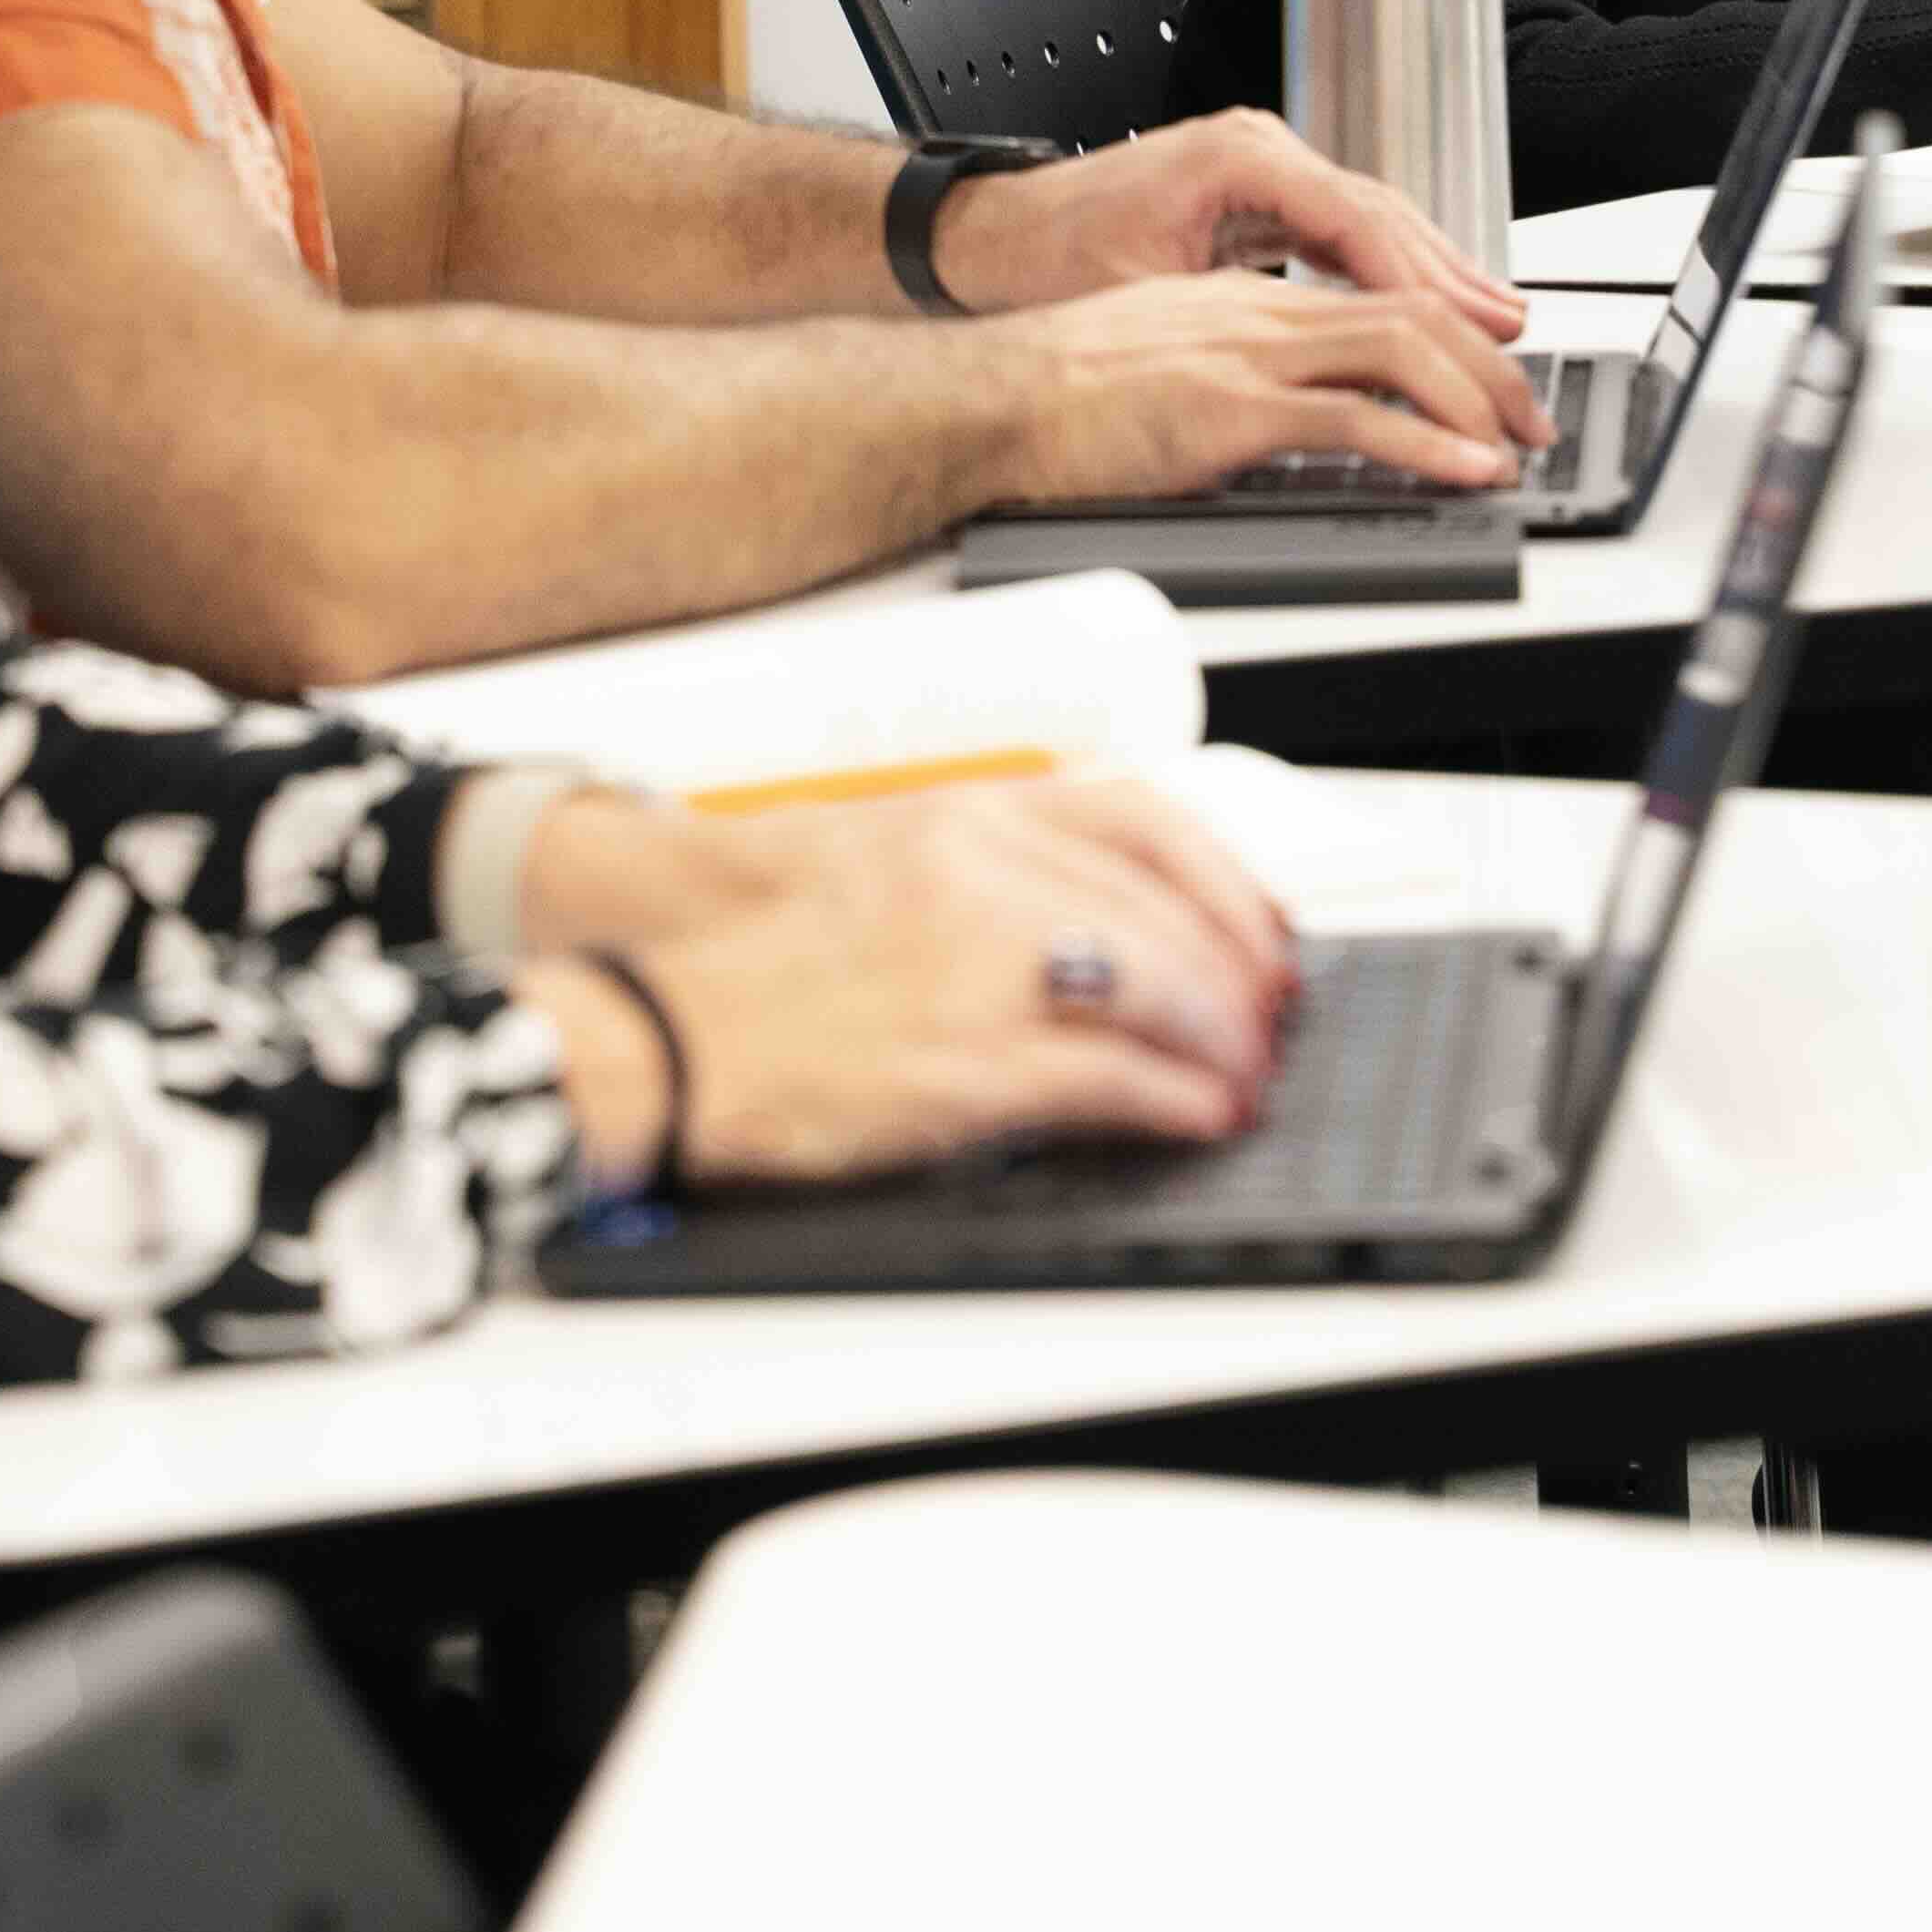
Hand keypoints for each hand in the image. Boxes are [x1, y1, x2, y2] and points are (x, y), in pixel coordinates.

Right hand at [581, 775, 1303, 1182]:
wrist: (666, 1039)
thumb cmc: (767, 970)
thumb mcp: (888, 864)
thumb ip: (1001, 870)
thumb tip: (1125, 919)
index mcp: (963, 817)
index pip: (1146, 821)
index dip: (1228, 882)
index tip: (1261, 927)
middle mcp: (978, 875)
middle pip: (1165, 911)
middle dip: (1238, 976)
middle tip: (1265, 1019)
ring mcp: (975, 970)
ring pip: (1160, 986)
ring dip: (1222, 1039)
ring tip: (1242, 1073)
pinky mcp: (966, 1067)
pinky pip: (1114, 1078)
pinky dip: (1177, 1100)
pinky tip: (1198, 1114)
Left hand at [927, 109, 1527, 341]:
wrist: (986, 234)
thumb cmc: (1045, 259)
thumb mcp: (1142, 300)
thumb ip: (1229, 322)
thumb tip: (1298, 362)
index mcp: (1238, 160)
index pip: (1356, 220)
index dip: (1419, 280)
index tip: (1465, 325)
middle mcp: (1258, 149)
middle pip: (1379, 211)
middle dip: (1448, 273)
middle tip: (1509, 327)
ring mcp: (1259, 167)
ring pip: (1368, 219)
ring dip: (1429, 270)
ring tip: (1492, 319)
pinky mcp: (1253, 194)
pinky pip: (1339, 230)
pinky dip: (1384, 268)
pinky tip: (1423, 305)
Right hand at [978, 267, 1548, 503]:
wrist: (988, 397)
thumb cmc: (1053, 393)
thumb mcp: (1161, 368)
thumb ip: (1225, 381)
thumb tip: (1273, 422)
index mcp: (1244, 304)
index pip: (1374, 297)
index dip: (1447, 331)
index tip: (1486, 373)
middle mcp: (1258, 315)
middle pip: (1409, 315)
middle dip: (1487, 365)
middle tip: (1531, 416)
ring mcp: (1248, 357)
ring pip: (1399, 352)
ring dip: (1475, 398)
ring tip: (1517, 445)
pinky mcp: (1230, 409)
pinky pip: (1354, 417)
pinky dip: (1424, 441)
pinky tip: (1463, 467)